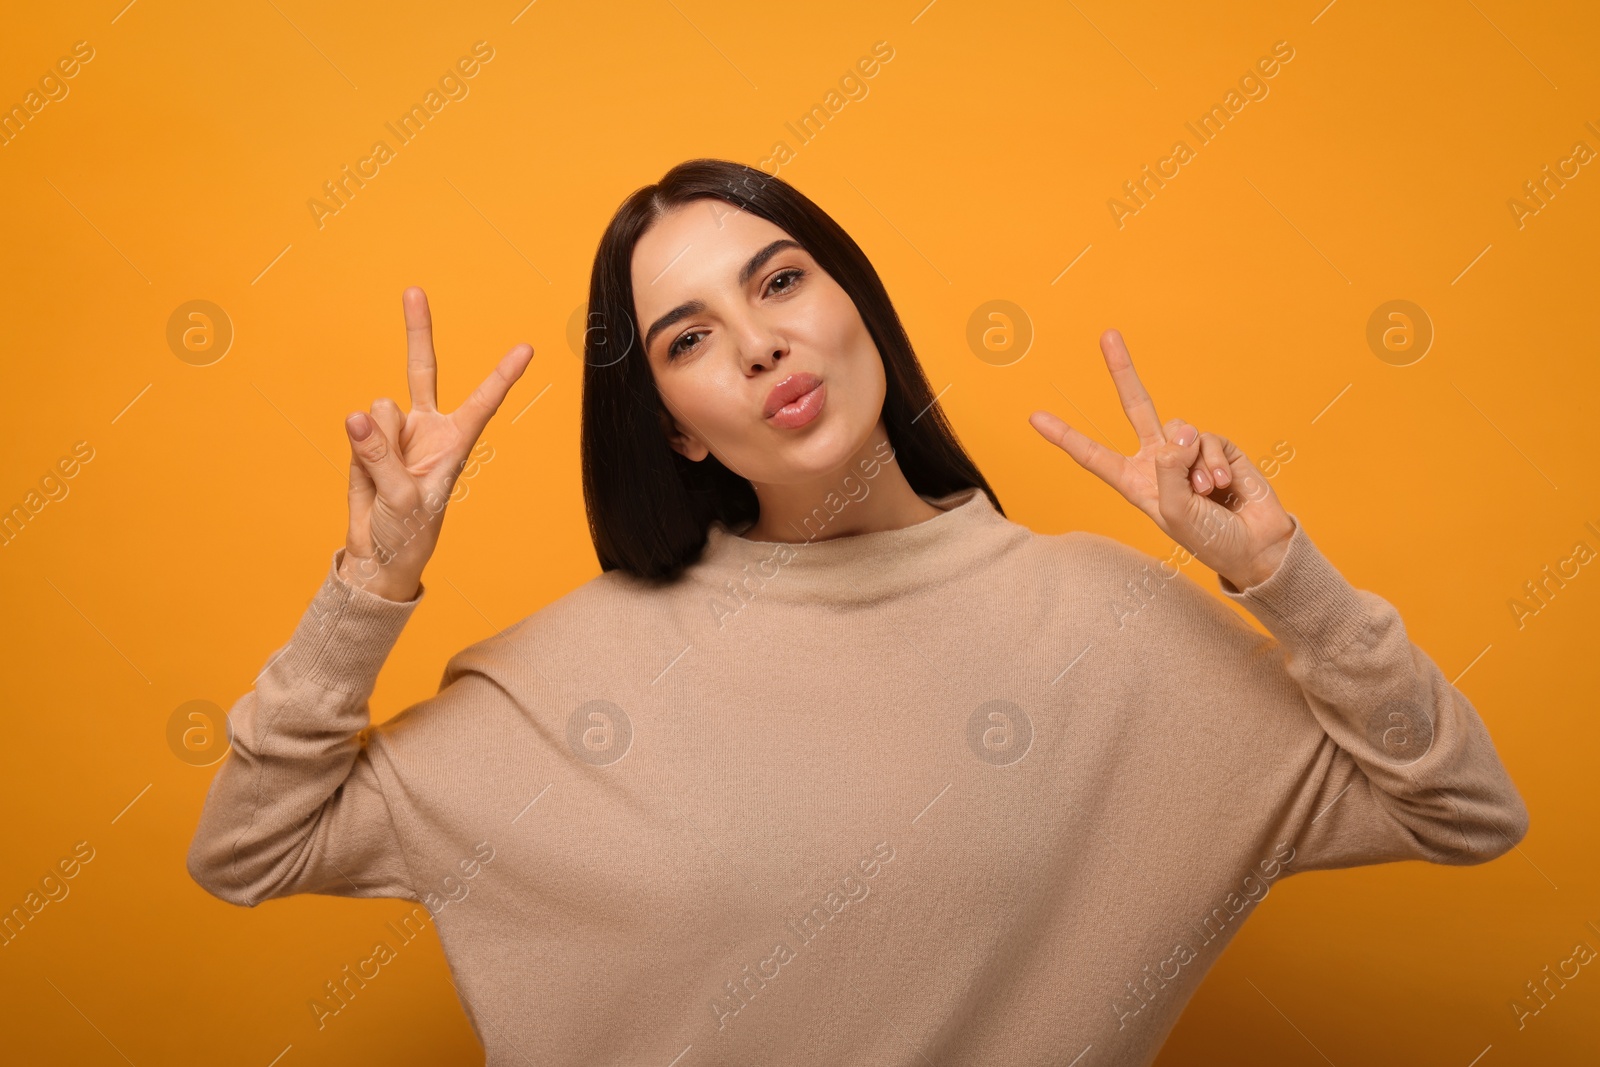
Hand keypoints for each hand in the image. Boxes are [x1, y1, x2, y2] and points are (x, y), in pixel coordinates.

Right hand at [339, 287, 533, 600]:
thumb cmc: (407, 531)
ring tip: (385, 479)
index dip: (503, 375)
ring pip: (378, 411)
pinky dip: (358, 454)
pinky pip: (356, 431)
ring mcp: (393, 431)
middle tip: (414, 290)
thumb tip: (356, 415)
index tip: (528, 348)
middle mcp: (427, 428)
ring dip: (375, 444)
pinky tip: (368, 478)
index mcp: (455, 442)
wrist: (377, 552)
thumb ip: (381, 457)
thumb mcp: (403, 500)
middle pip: (422, 369)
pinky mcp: (365, 440)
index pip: (483, 402)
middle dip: (417, 329)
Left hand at [1028, 329, 1293, 590]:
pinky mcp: (1217, 446)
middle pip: (1137, 407)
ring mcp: (1187, 451)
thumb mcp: (1174, 512)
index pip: (1094, 455)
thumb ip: (1169, 468)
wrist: (1256, 545)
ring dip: (1193, 463)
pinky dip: (1214, 462)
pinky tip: (1223, 485)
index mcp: (1135, 482)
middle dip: (1123, 371)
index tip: (1035, 417)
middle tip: (1108, 335)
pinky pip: (1208, 438)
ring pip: (1180, 428)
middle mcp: (1158, 461)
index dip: (1066, 436)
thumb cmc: (1209, 538)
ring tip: (1205, 492)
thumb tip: (1180, 430)